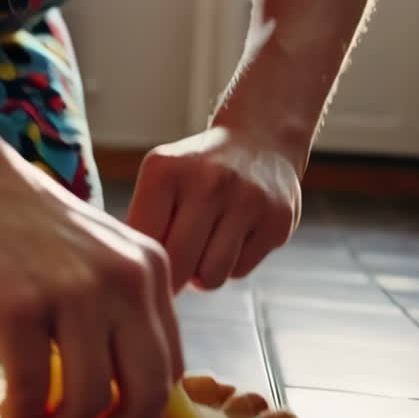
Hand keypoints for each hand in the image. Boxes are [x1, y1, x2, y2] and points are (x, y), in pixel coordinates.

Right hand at [0, 139, 182, 417]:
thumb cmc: (12, 215)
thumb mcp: (89, 250)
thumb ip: (112, 304)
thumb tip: (118, 389)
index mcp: (149, 266)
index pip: (170, 366)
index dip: (144, 414)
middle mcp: (124, 279)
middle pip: (148, 393)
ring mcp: (73, 292)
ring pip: (89, 401)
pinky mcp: (18, 307)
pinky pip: (31, 391)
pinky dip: (23, 416)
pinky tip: (11, 412)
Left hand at [126, 126, 301, 291]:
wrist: (261, 140)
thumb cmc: (198, 170)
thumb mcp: (161, 177)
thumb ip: (144, 223)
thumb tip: (141, 277)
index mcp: (166, 170)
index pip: (144, 242)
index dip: (146, 260)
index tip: (152, 261)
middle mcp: (209, 181)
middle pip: (178, 265)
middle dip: (174, 276)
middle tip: (178, 265)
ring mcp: (248, 200)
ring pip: (211, 277)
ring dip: (203, 273)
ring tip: (204, 249)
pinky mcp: (278, 221)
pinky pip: (239, 271)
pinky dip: (231, 264)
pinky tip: (233, 237)